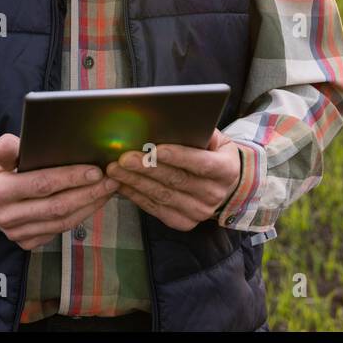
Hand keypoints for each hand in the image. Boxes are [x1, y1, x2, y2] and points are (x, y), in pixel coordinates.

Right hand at [0, 133, 118, 250]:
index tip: (95, 170)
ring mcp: (16, 233)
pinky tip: (94, 202)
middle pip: (56, 207)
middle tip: (111, 180)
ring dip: (89, 206)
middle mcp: (6, 216)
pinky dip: (80, 217)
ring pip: (62, 223)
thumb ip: (6, 146)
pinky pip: (59, 231)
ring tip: (108, 190)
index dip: (70, 178)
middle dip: (88, 193)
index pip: (41, 184)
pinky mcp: (26, 242)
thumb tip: (24, 144)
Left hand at [105, 129, 242, 231]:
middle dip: (147, 168)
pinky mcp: (184, 222)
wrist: (223, 185)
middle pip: (176, 180)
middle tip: (124, 157)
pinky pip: (156, 209)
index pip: (201, 163)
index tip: (154, 148)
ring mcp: (199, 211)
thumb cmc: (213, 154)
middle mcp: (215, 194)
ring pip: (162, 195)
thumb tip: (173, 119)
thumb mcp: (215, 139)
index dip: (178, 156)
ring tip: (116, 169)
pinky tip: (122, 184)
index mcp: (226, 170)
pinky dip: (136, 196)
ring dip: (136, 182)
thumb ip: (199, 130)